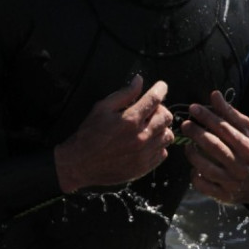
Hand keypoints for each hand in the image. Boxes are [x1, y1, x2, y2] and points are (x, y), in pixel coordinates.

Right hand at [54, 74, 174, 192]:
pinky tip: (147, 142)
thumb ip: (123, 94)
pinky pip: (163, 152)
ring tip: (149, 127)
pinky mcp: (144, 167)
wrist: (81, 165)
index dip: (160, 89)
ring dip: (161, 128)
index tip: (161, 86)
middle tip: (151, 109)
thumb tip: (139, 81)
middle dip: (160, 109)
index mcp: (130, 120)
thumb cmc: (89, 135)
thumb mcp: (101, 108)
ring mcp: (144, 154)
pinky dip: (158, 145)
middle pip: (166, 117)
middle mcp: (141, 137)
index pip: (154, 99)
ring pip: (168, 135)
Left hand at [182, 90, 248, 205]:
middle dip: (197, 133)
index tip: (193, 108)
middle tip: (186, 124)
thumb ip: (230, 114)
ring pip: (205, 167)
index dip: (207, 117)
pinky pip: (203, 185)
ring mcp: (232, 182)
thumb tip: (214, 94)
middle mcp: (241, 166)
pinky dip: (195, 175)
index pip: (225, 129)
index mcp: (248, 148)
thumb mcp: (246, 132)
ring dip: (192, 154)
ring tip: (187, 145)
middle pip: (214, 147)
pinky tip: (193, 167)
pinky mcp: (223, 196)